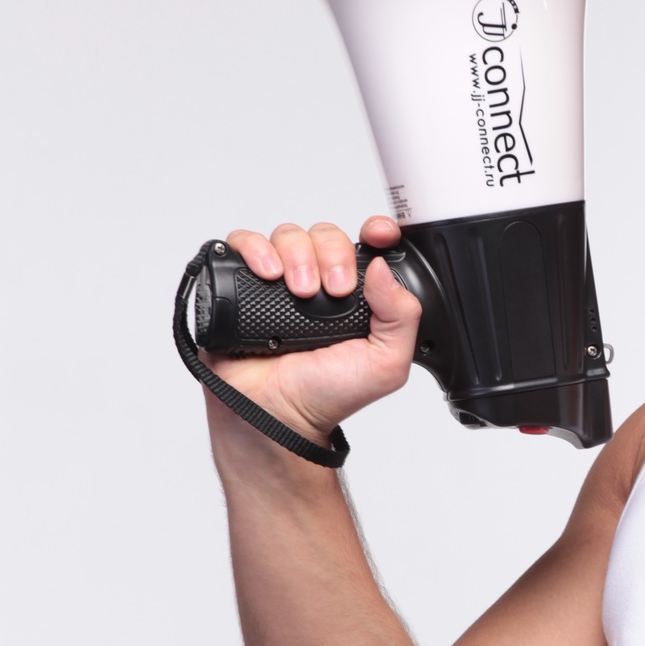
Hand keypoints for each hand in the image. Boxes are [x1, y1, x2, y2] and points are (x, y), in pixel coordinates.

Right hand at [204, 216, 422, 448]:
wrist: (276, 414)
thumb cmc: (326, 394)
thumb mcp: (386, 363)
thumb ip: (401, 316)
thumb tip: (384, 268)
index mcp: (355, 294)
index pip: (367, 245)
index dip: (375, 231)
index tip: (380, 235)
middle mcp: (317, 281)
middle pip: (325, 235)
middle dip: (332, 254)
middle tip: (333, 291)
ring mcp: (279, 281)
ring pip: (288, 235)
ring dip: (297, 255)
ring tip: (297, 291)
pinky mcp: (242, 284)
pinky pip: (244, 244)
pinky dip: (255, 249)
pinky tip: (267, 273)